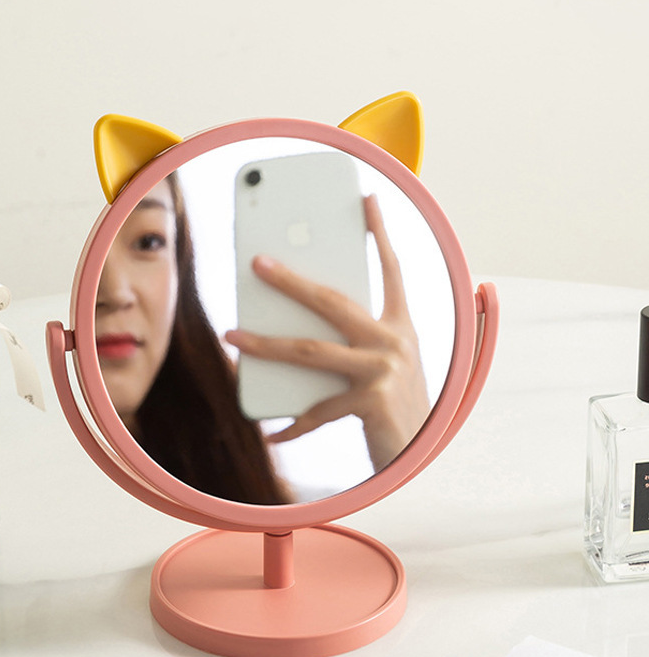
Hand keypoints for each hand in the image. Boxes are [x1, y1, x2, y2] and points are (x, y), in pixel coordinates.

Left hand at [225, 194, 430, 471]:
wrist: (422, 456)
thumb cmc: (394, 407)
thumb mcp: (382, 366)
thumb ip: (350, 344)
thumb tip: (290, 327)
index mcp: (400, 327)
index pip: (391, 270)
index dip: (380, 234)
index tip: (367, 200)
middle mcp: (396, 342)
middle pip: (333, 301)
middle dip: (291, 280)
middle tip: (257, 262)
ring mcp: (385, 370)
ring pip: (311, 349)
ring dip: (265, 344)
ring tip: (232, 335)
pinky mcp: (373, 401)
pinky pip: (316, 409)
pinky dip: (291, 424)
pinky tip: (269, 432)